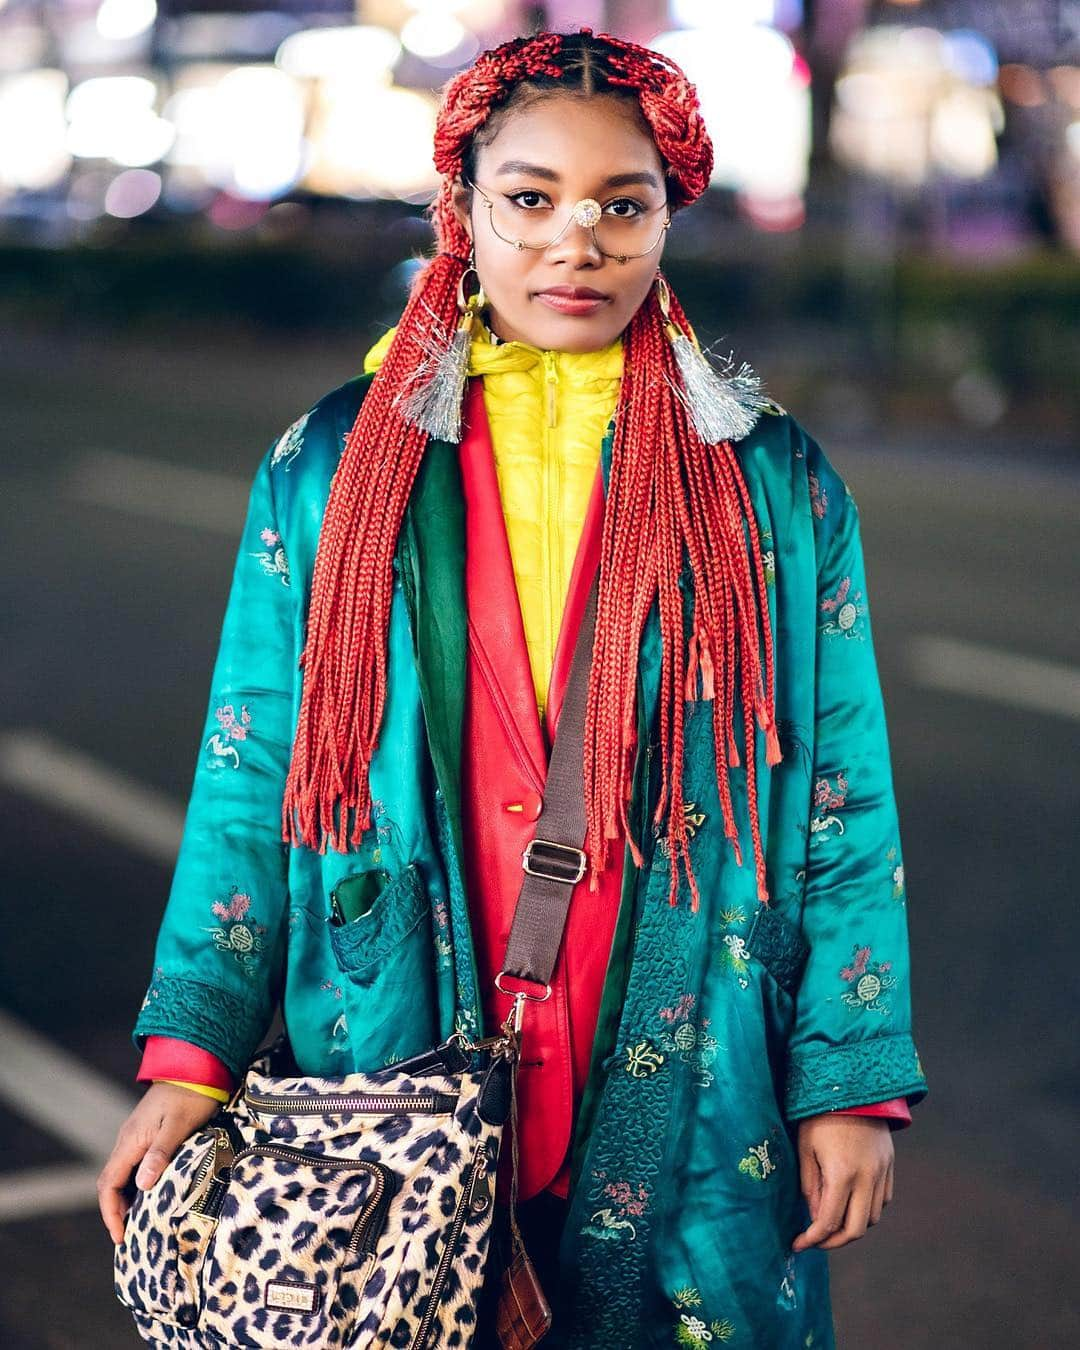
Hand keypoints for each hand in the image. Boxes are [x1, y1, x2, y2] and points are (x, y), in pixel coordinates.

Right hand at [97, 1083, 221, 1243]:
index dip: (111, 1213)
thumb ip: (160, 1153)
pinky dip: (138, 1185)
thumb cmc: (191, 1094)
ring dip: (127, 1200)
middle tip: (130, 1237)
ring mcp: (137, 1137)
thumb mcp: (178, 1125)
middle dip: (116, 1211)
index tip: (120, 1236)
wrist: (196, 1066)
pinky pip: (136, 1166)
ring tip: (141, 1223)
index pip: (108, 1184)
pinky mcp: (149, 1134)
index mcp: (130, 1140)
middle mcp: (128, 1140)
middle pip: (112, 1183)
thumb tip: (142, 1186)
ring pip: (124, 1175)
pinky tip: (152, 1196)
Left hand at [791, 1113, 893, 1252]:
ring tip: (833, 1221)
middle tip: (817, 1240)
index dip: (812, 1239)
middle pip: (856, 1229)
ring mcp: (882, 1173)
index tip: (798, 1244)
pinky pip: (884, 1200)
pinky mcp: (890, 1166)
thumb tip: (815, 1217)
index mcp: (842, 1174)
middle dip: (834, 1242)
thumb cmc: (821, 1115)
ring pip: (873, 1217)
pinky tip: (852, 1202)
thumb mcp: (805, 1147)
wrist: (855, 1087)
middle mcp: (867, 1178)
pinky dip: (868, 1209)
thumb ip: (810, 1186)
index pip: (829, 1222)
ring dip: (853, 1226)